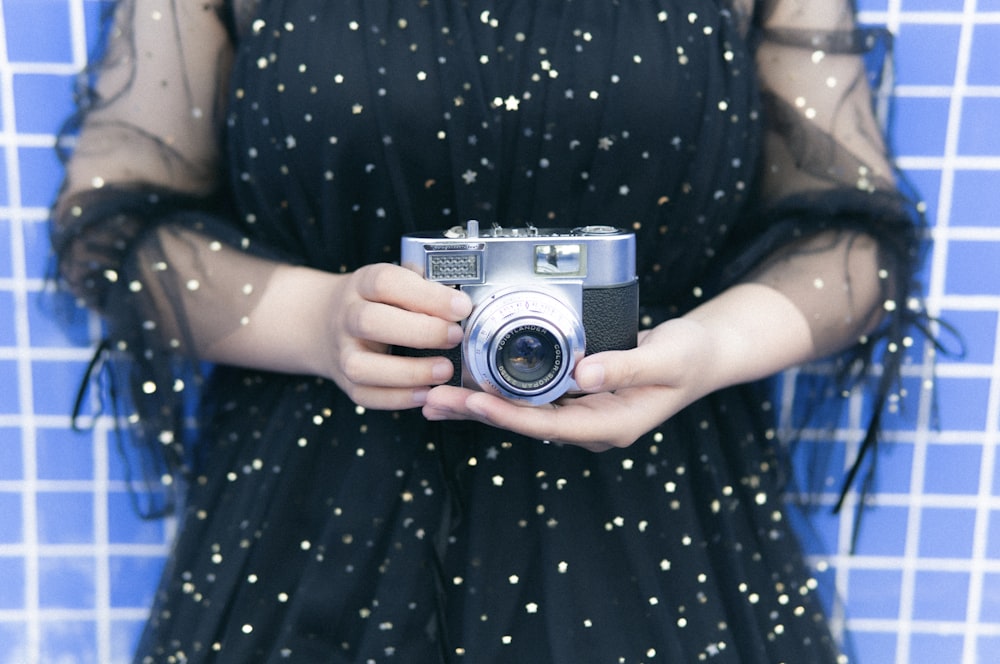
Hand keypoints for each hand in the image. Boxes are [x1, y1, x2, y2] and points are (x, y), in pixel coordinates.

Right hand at [320, 263, 471, 409]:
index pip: (387, 283)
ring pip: (362, 366)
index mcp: (362, 284)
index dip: (426, 296)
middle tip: (456, 336)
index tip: (462, 307)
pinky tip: (428, 393)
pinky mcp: (346, 383)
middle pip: (371, 322)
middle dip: (420, 332)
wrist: (326, 322)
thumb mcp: (395, 282)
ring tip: (446, 370)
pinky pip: (367, 396)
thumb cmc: (376, 301)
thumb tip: (462, 301)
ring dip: (409, 371)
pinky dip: (399, 398)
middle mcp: (346, 317)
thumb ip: (424, 286)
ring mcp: (342, 352)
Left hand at [422, 319, 716, 451]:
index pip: (551, 425)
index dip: (511, 414)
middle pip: (526, 422)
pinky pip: (532, 396)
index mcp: (611, 425)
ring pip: (523, 412)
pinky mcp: (576, 396)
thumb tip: (583, 375)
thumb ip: (628, 367)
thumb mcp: (667, 358)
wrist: (703, 356)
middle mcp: (590, 426)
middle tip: (434, 401)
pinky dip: (500, 388)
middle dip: (479, 411)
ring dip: (480, 403)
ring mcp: (582, 413)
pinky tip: (470, 381)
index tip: (475, 400)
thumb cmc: (690, 357)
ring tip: (435, 396)